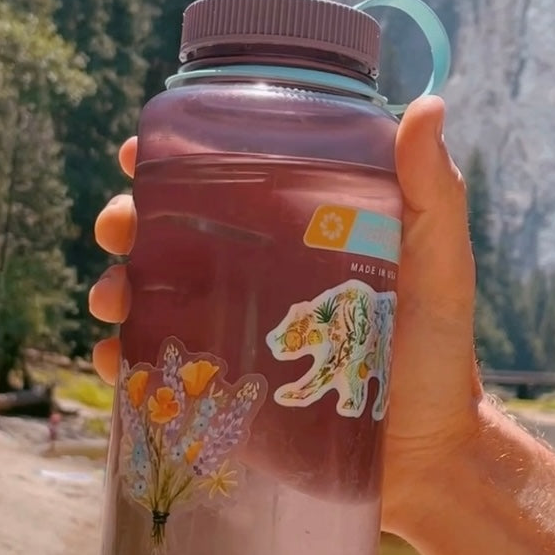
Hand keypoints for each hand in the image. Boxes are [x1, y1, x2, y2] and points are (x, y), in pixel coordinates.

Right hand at [89, 97, 482, 534]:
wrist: (427, 450)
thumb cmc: (437, 346)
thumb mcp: (439, 261)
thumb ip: (433, 191)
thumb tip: (426, 105)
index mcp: (292, 229)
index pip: (220, 181)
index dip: (170, 160)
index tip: (139, 152)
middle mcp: (252, 272)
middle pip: (168, 234)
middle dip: (125, 221)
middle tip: (117, 227)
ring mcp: (231, 328)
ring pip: (151, 295)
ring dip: (115, 287)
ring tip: (114, 299)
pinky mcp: (222, 385)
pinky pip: (158, 366)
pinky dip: (126, 358)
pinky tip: (118, 358)